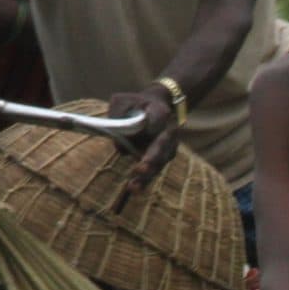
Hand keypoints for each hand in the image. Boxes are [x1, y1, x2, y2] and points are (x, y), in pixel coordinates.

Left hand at [107, 85, 178, 205]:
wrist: (155, 107)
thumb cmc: (135, 104)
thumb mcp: (122, 101)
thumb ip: (119, 115)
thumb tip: (119, 142)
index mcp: (160, 112)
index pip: (158, 118)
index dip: (151, 125)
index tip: (146, 128)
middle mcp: (169, 131)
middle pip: (162, 146)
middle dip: (152, 159)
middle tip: (141, 168)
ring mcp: (169, 146)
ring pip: (159, 163)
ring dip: (147, 176)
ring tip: (133, 187)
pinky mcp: (163, 158)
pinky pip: (155, 170)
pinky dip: (145, 180)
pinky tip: (134, 189)